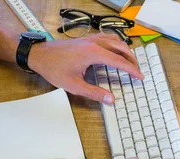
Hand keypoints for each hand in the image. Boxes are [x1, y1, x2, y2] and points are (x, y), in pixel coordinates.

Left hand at [27, 34, 142, 104]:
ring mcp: (90, 39)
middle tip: (137, 72)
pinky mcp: (87, 39)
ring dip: (125, 51)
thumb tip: (110, 100)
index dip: (132, 70)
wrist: (40, 55)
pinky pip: (107, 38)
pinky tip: (115, 53)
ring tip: (130, 63)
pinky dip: (116, 45)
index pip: (119, 61)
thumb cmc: (54, 68)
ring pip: (115, 41)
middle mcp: (94, 43)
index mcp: (93, 53)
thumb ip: (94, 93)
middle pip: (121, 48)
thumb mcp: (74, 85)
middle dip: (132, 60)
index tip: (140, 77)